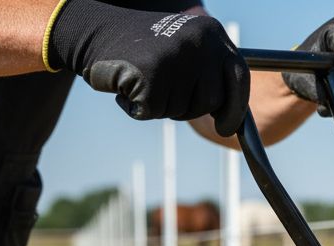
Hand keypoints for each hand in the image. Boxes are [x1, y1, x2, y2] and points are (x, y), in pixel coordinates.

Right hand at [48, 1, 249, 135]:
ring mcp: (176, 58)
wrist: (95, 30)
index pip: (239, 77)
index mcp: (211, 33)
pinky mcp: (151, 74)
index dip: (235, 107)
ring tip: (143, 80)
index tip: (226, 128)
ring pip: (182, 110)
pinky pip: (153, 111)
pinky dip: (137, 107)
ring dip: (161, 106)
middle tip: (163, 90)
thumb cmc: (142, 48)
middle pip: (211, 101)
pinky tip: (126, 86)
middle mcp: (199, 43)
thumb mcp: (185, 50)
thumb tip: (232, 119)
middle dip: (188, 107)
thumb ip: (209, 74)